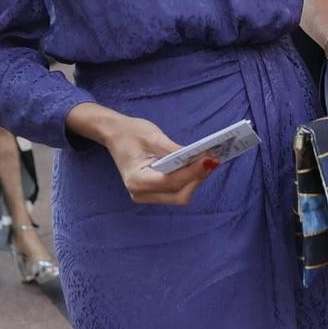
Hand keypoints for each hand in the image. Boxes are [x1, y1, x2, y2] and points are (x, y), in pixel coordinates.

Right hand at [100, 114, 219, 205]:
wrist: (115, 134)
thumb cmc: (131, 133)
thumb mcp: (154, 137)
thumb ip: (176, 151)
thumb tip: (202, 157)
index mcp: (137, 180)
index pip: (172, 182)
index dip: (194, 172)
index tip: (210, 159)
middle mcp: (140, 194)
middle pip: (179, 195)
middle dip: (197, 179)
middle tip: (212, 160)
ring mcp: (146, 196)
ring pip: (179, 196)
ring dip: (195, 180)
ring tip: (207, 162)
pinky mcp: (152, 193)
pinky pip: (175, 191)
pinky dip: (188, 180)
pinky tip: (197, 166)